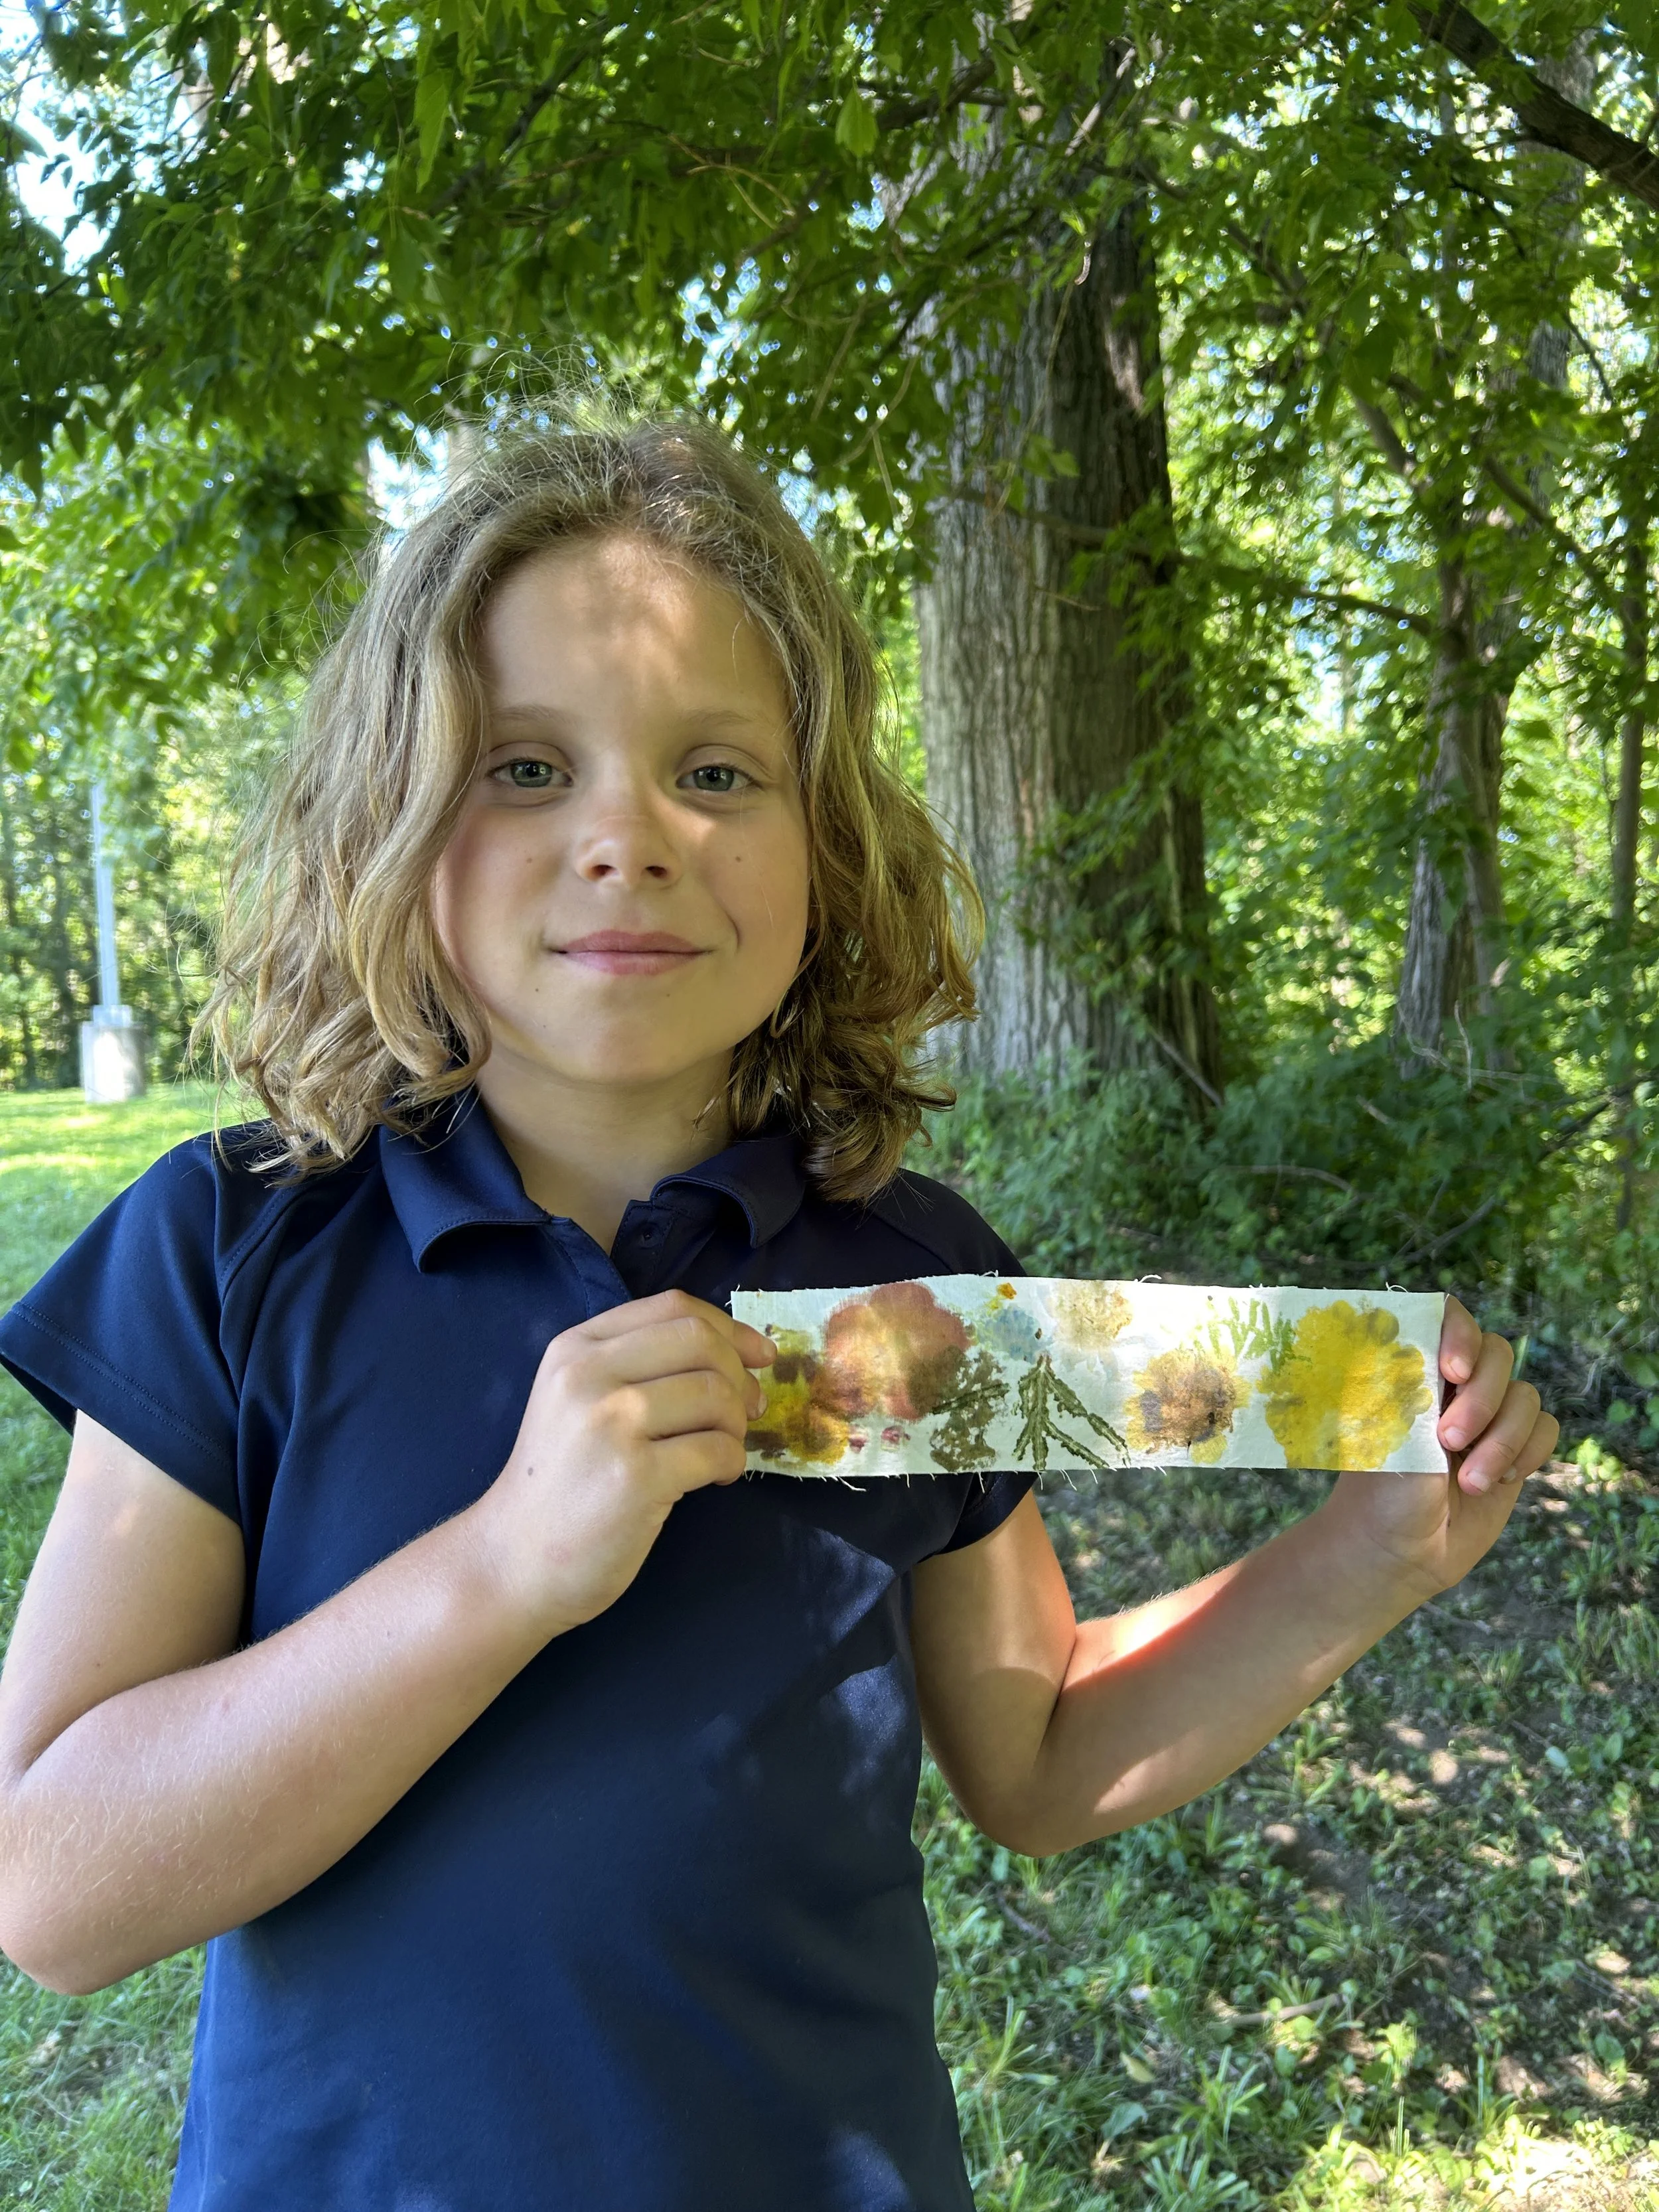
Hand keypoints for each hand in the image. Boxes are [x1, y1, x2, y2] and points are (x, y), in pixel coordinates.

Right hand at [470, 1291, 774, 1634]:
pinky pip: (717, 1450)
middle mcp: (588, 1375)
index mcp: (575, 1348)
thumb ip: (635, 1366)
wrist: (514, 1562)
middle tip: (748, 1410)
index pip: (672, 1308)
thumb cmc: (559, 1484)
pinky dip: (732, 1463)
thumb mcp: (576, 1401)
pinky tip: (715, 1479)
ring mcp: (611, 1424)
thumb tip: (735, 1353)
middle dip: (740, 1375)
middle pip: (700, 1342)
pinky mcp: (635, 1476)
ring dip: (738, 1424)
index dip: (729, 1328)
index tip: (758, 1357)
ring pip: (715, 1395)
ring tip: (722, 1449)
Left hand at [1318, 1296, 1558, 1603]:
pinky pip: (1545, 1428)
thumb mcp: (1388, 1429)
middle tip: (1448, 1440)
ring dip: (1502, 1439)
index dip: (1460, 1333)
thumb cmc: (1380, 1490)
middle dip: (1481, 1399)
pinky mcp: (1515, 1450)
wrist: (1400, 1552)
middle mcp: (1455, 1386)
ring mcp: (1489, 1417)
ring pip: (1526, 1395)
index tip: (1451, 1370)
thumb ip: (1410, 1378)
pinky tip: (1497, 1480)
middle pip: (1497, 1352)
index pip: (1448, 1316)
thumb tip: (1417, 1326)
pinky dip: (1528, 1452)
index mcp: (1416, 1368)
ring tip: (1469, 1481)